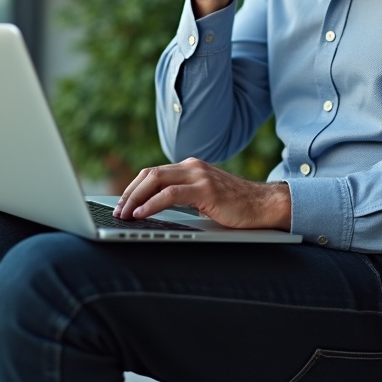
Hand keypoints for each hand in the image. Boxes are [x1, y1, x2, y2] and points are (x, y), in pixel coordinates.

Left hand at [114, 157, 290, 230]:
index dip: (133, 188)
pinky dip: (152, 204)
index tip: (122, 204)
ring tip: (125, 214)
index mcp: (190, 167)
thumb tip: (153, 209)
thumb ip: (184, 195)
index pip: (152, 173)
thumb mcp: (204, 196)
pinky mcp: (206, 190)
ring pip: (156, 180)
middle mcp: (192, 167)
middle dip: (129, 193)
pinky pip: (171, 194)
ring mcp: (199, 176)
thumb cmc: (235, 205)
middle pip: (149, 174)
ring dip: (135, 199)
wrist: (264, 204)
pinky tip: (142, 214)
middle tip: (118, 211)